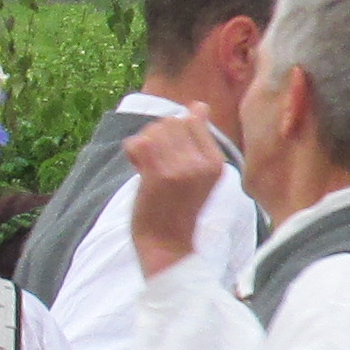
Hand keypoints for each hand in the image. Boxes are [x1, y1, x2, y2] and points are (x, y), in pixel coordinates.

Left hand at [122, 110, 225, 276]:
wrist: (167, 244)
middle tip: (156, 162)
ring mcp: (181, 169)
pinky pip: (139, 143)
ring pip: (154, 130)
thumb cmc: (179, 208)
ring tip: (147, 166)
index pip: (190, 119)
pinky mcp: (158, 175)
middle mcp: (202, 163)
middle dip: (157, 135)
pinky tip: (136, 167)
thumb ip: (199, 139)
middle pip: (170, 121)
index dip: (173, 132)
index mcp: (217, 162)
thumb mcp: (200, 172)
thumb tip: (200, 105)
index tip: (171, 155)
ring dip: (144, 144)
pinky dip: (132, 152)